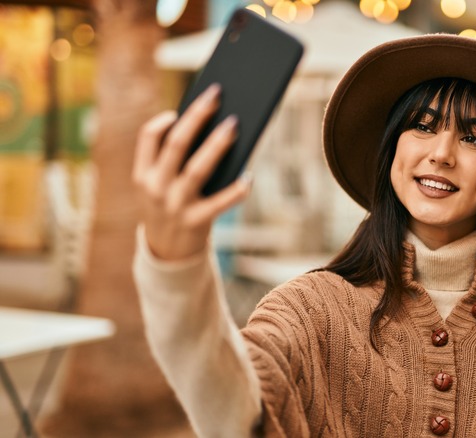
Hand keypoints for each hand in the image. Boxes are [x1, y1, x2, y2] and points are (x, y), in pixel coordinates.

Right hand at [133, 84, 250, 260]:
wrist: (168, 256)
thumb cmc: (171, 208)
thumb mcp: (162, 186)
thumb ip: (175, 161)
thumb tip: (212, 128)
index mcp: (143, 174)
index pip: (148, 137)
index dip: (165, 120)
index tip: (183, 108)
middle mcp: (155, 188)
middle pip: (177, 144)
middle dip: (197, 116)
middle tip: (217, 95)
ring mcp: (175, 205)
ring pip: (198, 168)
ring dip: (218, 144)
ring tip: (235, 124)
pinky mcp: (196, 222)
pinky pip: (220, 202)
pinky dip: (236, 190)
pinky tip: (248, 176)